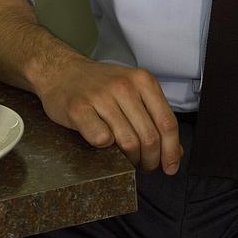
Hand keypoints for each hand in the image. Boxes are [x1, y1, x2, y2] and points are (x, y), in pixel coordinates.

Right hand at [37, 57, 181, 172]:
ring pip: (127, 142)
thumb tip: (175, 152)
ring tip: (128, 161)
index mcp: (143, 81)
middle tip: (145, 166)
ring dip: (130, 160)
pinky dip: (105, 149)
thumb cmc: (100, 85)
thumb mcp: (133, 91)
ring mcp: (100, 97)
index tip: (171, 167)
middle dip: (151, 160)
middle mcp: (124, 86)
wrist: (61, 71)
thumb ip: (154, 117)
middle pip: (149, 137)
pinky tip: (103, 144)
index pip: (167, 122)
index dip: (171, 150)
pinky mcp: (79, 109)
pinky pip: (100, 139)